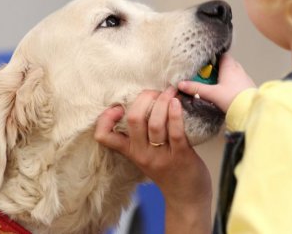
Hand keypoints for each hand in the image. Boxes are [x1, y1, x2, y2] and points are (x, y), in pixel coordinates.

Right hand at [94, 87, 211, 232]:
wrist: (187, 199)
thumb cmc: (168, 172)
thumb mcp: (146, 156)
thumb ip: (141, 136)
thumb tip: (143, 103)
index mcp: (131, 152)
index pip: (105, 136)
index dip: (105, 119)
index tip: (117, 107)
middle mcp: (142, 154)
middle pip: (133, 120)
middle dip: (144, 98)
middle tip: (155, 92)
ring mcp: (161, 156)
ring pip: (154, 123)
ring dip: (162, 102)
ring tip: (170, 92)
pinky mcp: (180, 156)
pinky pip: (175, 132)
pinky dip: (175, 114)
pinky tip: (177, 102)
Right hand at [178, 53, 254, 112]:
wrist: (251, 110)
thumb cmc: (233, 99)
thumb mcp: (212, 93)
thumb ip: (196, 88)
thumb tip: (182, 84)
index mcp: (230, 66)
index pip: (221, 55)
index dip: (213, 57)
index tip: (205, 63)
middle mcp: (238, 69)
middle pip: (226, 64)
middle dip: (217, 69)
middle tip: (207, 75)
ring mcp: (245, 78)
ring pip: (232, 73)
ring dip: (224, 77)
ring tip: (215, 85)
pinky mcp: (248, 87)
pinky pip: (237, 82)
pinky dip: (231, 84)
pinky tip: (226, 93)